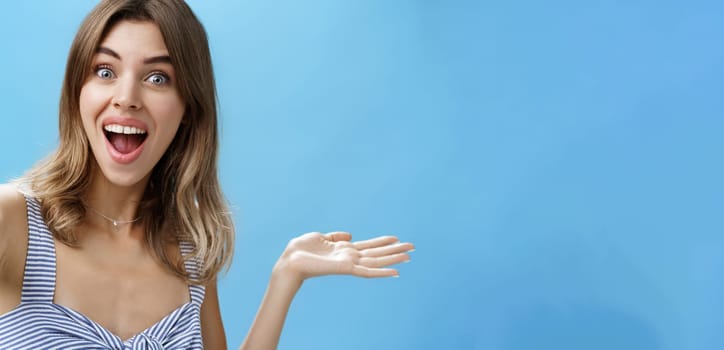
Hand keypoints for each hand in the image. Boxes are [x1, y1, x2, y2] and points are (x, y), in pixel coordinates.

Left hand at [275, 231, 413, 282]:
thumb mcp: (320, 237)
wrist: (290, 261)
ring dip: (393, 259)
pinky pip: (367, 271)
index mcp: (344, 250)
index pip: (368, 246)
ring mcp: (349, 264)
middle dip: (394, 250)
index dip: (383, 242)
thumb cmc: (300, 251)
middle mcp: (349, 257)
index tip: (397, 239)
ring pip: (376, 261)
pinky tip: (395, 272)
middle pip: (377, 253)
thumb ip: (336, 237)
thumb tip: (350, 235)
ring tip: (410, 256)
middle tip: (413, 247)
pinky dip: (382, 272)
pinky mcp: (346, 268)